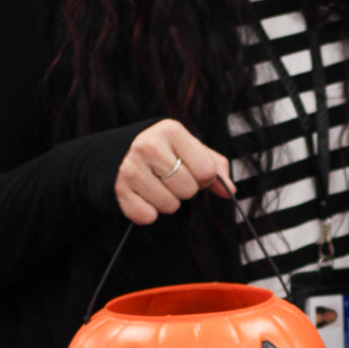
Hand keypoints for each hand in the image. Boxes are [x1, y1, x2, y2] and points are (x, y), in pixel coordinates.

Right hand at [115, 121, 231, 226]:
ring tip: (158, 186)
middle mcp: (148, 146)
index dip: (205, 178)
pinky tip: (144, 196)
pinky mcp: (119, 189)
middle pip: (189, 190)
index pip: (206, 171)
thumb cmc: (166, 152)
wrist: (122, 153)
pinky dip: (150, 213)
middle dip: (185, 190)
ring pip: (170, 205)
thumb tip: (229, 190)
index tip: (192, 170)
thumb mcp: (192, 149)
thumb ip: (216, 166)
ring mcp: (130, 167)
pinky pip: (147, 216)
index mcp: (171, 131)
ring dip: (168, 202)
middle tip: (171, 178)